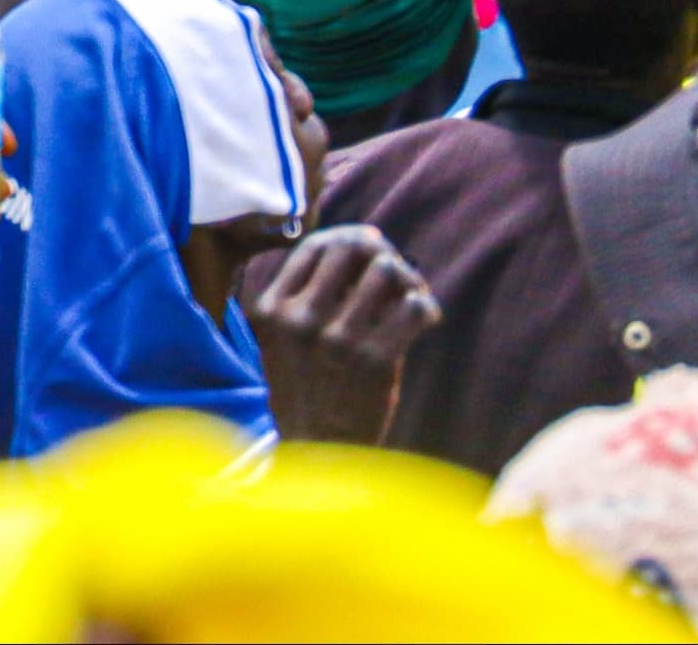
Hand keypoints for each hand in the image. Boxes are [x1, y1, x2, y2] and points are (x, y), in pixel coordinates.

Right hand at [244, 227, 442, 447]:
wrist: (320, 458)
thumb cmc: (308, 393)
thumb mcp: (285, 341)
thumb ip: (309, 295)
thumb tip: (367, 241)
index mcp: (272, 309)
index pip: (315, 246)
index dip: (349, 239)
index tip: (371, 247)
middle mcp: (301, 319)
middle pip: (352, 249)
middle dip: (381, 255)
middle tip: (397, 274)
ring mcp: (337, 339)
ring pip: (386, 271)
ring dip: (407, 279)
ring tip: (412, 297)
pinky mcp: (376, 361)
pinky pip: (414, 306)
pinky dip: (425, 307)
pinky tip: (425, 320)